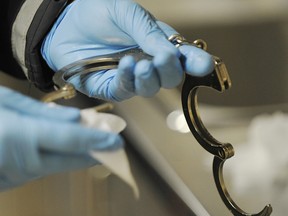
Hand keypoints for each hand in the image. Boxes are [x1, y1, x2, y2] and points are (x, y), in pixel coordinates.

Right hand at [0, 86, 122, 189]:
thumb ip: (42, 114)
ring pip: (53, 166)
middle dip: (92, 154)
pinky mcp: (5, 183)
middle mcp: (16, 162)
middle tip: (114, 146)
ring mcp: (9, 177)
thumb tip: (76, 118)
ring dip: (75, 156)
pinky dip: (53, 159)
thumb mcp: (4, 101)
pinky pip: (37, 169)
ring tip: (92, 143)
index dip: (95, 140)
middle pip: (66, 161)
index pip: (68, 139)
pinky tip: (61, 149)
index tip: (117, 141)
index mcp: (16, 135)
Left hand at [41, 0, 213, 100]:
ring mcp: (131, 77)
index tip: (205, 66)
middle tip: (163, 58)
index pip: (183, 57)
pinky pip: (126, 90)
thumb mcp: (127, 12)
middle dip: (170, 71)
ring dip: (150, 78)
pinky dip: (129, 80)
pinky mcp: (112, 87)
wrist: (65, 23)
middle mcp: (148, 63)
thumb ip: (148, 32)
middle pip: (170, 78)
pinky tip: (126, 65)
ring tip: (140, 63)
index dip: (196, 63)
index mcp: (157, 43)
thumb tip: (171, 53)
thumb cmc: (97, 12)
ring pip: (151, 89)